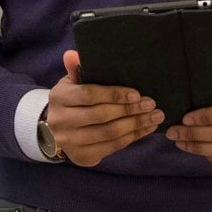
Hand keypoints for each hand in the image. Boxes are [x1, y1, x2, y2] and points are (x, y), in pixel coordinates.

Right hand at [45, 51, 163, 166]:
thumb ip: (75, 69)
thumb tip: (72, 54)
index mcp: (59, 98)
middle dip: (129, 110)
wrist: (56, 131)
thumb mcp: (71, 83)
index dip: (113, 94)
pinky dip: (132, 137)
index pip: (88, 95)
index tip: (136, 94)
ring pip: (109, 134)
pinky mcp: (82, 158)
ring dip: (136, 125)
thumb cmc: (71, 101)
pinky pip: (112, 147)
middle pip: (101, 116)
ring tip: (155, 117)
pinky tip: (146, 128)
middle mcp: (61, 121)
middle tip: (151, 104)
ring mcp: (71, 142)